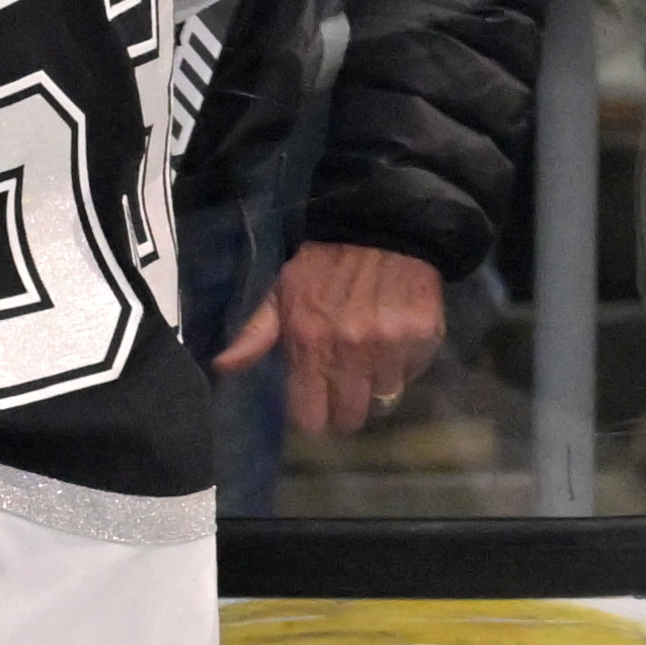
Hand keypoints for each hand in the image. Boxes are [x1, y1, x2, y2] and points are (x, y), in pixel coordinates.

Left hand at [266, 238, 446, 439]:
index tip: (314, 409)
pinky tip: (393, 345)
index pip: (309, 415)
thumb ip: (255, 334)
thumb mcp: (281, 291)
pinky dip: (402, 369)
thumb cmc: (323, 263)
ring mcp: (390, 345)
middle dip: (343, 412)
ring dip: (375, 390)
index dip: (311, 418)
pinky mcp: (423, 337)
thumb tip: (222, 367)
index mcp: (308, 340)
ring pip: (383, 401)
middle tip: (343, 393)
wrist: (382, 226)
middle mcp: (351, 348)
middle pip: (349, 417)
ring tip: (369, 364)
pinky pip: (411, 377)